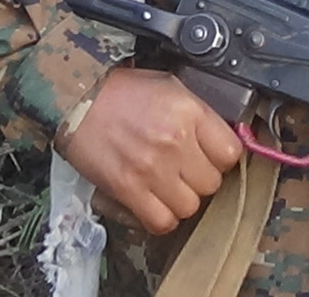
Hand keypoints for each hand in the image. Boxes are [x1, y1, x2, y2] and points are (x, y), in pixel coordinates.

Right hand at [54, 67, 244, 234]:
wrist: (78, 98)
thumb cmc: (121, 91)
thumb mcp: (170, 86)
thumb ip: (199, 113)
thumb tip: (221, 137)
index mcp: (189, 112)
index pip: (231, 153)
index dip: (222, 158)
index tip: (211, 157)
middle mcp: (174, 141)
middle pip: (212, 183)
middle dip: (200, 179)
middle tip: (185, 170)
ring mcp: (152, 168)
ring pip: (190, 207)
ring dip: (181, 200)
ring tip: (168, 187)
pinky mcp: (128, 189)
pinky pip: (162, 222)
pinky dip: (162, 218)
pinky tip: (155, 203)